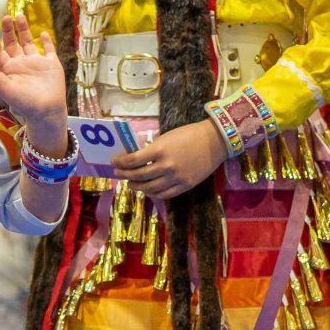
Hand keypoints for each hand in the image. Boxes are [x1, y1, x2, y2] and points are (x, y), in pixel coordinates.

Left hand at [0, 15, 68, 143]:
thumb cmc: (23, 103)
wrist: (46, 112)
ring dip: (23, 29)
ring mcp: (35, 63)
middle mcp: (20, 63)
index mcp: (7, 69)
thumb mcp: (5, 90)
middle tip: (5, 17)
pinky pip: (48, 49)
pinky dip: (46, 41)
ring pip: (27, 42)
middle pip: (11, 42)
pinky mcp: (50, 64)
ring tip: (19, 16)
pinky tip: (42, 33)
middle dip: (7, 30)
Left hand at [112, 120, 227, 201]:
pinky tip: (148, 189)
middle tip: (119, 173)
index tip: (114, 161)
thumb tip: (134, 158)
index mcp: (159, 150)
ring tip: (131, 183)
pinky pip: (164, 194)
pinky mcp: (184, 186)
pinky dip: (152, 193)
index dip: (120, 162)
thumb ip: (151, 149)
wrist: (214, 141)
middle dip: (125, 175)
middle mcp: (166, 166)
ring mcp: (176, 178)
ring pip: (149, 188)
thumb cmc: (189, 134)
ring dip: (137, 186)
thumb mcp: (166, 137)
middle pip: (138, 176)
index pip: (133, 161)